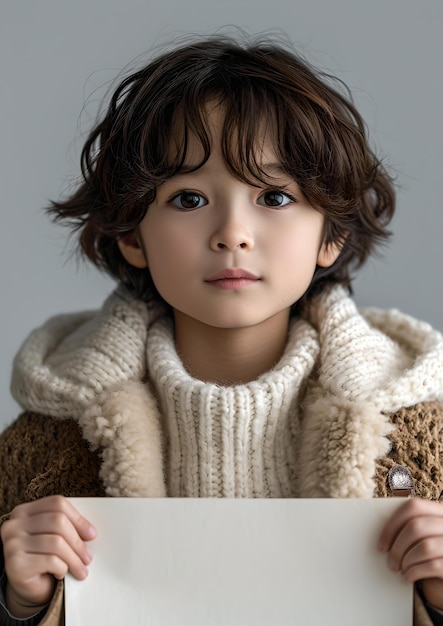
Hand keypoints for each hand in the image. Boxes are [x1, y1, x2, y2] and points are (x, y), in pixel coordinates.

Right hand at [1, 495, 95, 617]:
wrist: (26, 588)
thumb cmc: (43, 559)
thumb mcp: (54, 537)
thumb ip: (66, 526)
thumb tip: (90, 532)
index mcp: (24, 511)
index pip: (57, 504)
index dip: (78, 518)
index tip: (91, 534)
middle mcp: (14, 524)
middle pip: (58, 521)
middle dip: (78, 542)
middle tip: (88, 557)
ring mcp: (12, 543)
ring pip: (56, 543)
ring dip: (74, 559)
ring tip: (81, 569)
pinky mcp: (14, 564)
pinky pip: (50, 561)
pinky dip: (62, 568)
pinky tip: (61, 574)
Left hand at [379, 498, 442, 609]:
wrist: (442, 577)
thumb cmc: (430, 555)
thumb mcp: (422, 537)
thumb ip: (409, 529)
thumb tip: (383, 538)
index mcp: (440, 512)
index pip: (414, 506)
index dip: (393, 524)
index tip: (382, 543)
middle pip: (416, 526)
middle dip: (398, 547)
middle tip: (390, 562)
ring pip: (425, 546)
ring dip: (406, 561)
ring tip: (400, 569)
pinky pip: (432, 565)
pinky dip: (414, 572)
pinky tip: (408, 578)